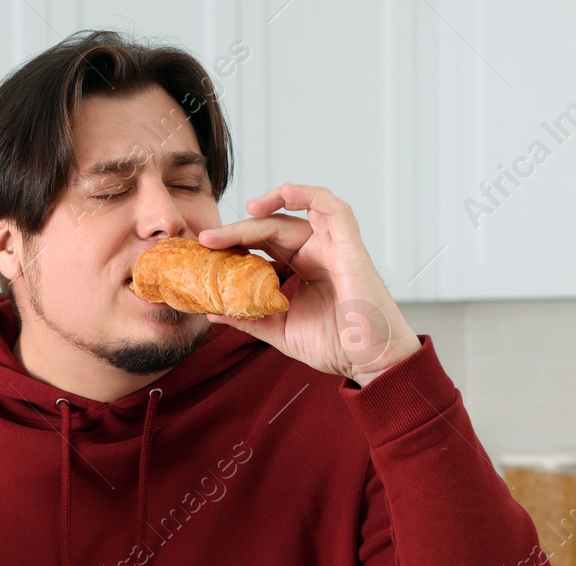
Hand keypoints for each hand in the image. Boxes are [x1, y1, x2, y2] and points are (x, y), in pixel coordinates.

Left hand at [197, 184, 420, 385]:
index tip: (206, 251)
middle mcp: (317, 253)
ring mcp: (334, 247)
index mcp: (303, 270)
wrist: (370, 362)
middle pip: (272, 229)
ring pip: (295, 215)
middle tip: (208, 240)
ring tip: (241, 214)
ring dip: (266, 208)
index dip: (235, 244)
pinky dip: (308, 194)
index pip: (263, 246)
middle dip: (239, 231)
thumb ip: (249, 318)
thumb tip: (212, 312)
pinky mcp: (349, 246)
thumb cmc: (338, 346)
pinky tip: (282, 193)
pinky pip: (331, 207)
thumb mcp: (281, 331)